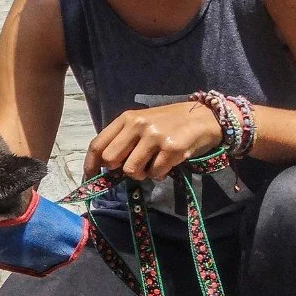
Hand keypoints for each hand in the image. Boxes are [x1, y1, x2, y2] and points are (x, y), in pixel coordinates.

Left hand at [85, 102, 222, 180]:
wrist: (205, 117)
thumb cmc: (169, 123)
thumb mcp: (142, 123)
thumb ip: (124, 139)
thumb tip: (106, 165)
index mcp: (127, 118)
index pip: (98, 144)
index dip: (91, 164)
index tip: (90, 178)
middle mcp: (138, 125)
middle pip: (111, 160)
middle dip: (119, 170)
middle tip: (134, 167)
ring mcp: (155, 136)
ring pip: (131, 170)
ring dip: (141, 174)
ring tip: (153, 164)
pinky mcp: (172, 149)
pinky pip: (154, 173)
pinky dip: (159, 174)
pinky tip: (167, 164)